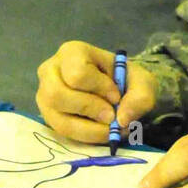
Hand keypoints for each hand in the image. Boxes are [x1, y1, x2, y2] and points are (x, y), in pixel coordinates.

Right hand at [35, 40, 157, 143]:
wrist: (119, 89)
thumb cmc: (126, 80)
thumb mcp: (143, 83)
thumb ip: (140, 98)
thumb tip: (122, 120)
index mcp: (72, 52)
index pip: (78, 74)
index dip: (100, 89)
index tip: (117, 96)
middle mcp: (50, 70)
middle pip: (57, 95)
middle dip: (89, 110)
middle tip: (111, 116)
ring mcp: (44, 94)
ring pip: (57, 117)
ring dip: (88, 128)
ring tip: (108, 127)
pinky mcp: (47, 114)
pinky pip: (60, 131)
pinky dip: (84, 136)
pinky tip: (99, 131)